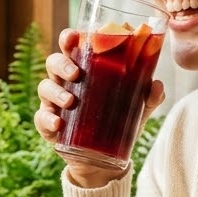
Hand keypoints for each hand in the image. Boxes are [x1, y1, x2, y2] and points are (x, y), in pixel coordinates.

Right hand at [36, 29, 165, 188]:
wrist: (103, 160)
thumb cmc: (116, 121)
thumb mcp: (136, 110)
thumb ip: (148, 97)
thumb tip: (157, 84)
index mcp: (84, 70)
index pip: (72, 47)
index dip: (69, 38)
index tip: (74, 36)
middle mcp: (65, 82)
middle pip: (53, 62)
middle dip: (61, 64)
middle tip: (76, 73)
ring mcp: (54, 103)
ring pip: (45, 87)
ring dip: (56, 92)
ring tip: (71, 101)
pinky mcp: (48, 125)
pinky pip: (41, 118)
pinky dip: (47, 119)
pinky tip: (58, 123)